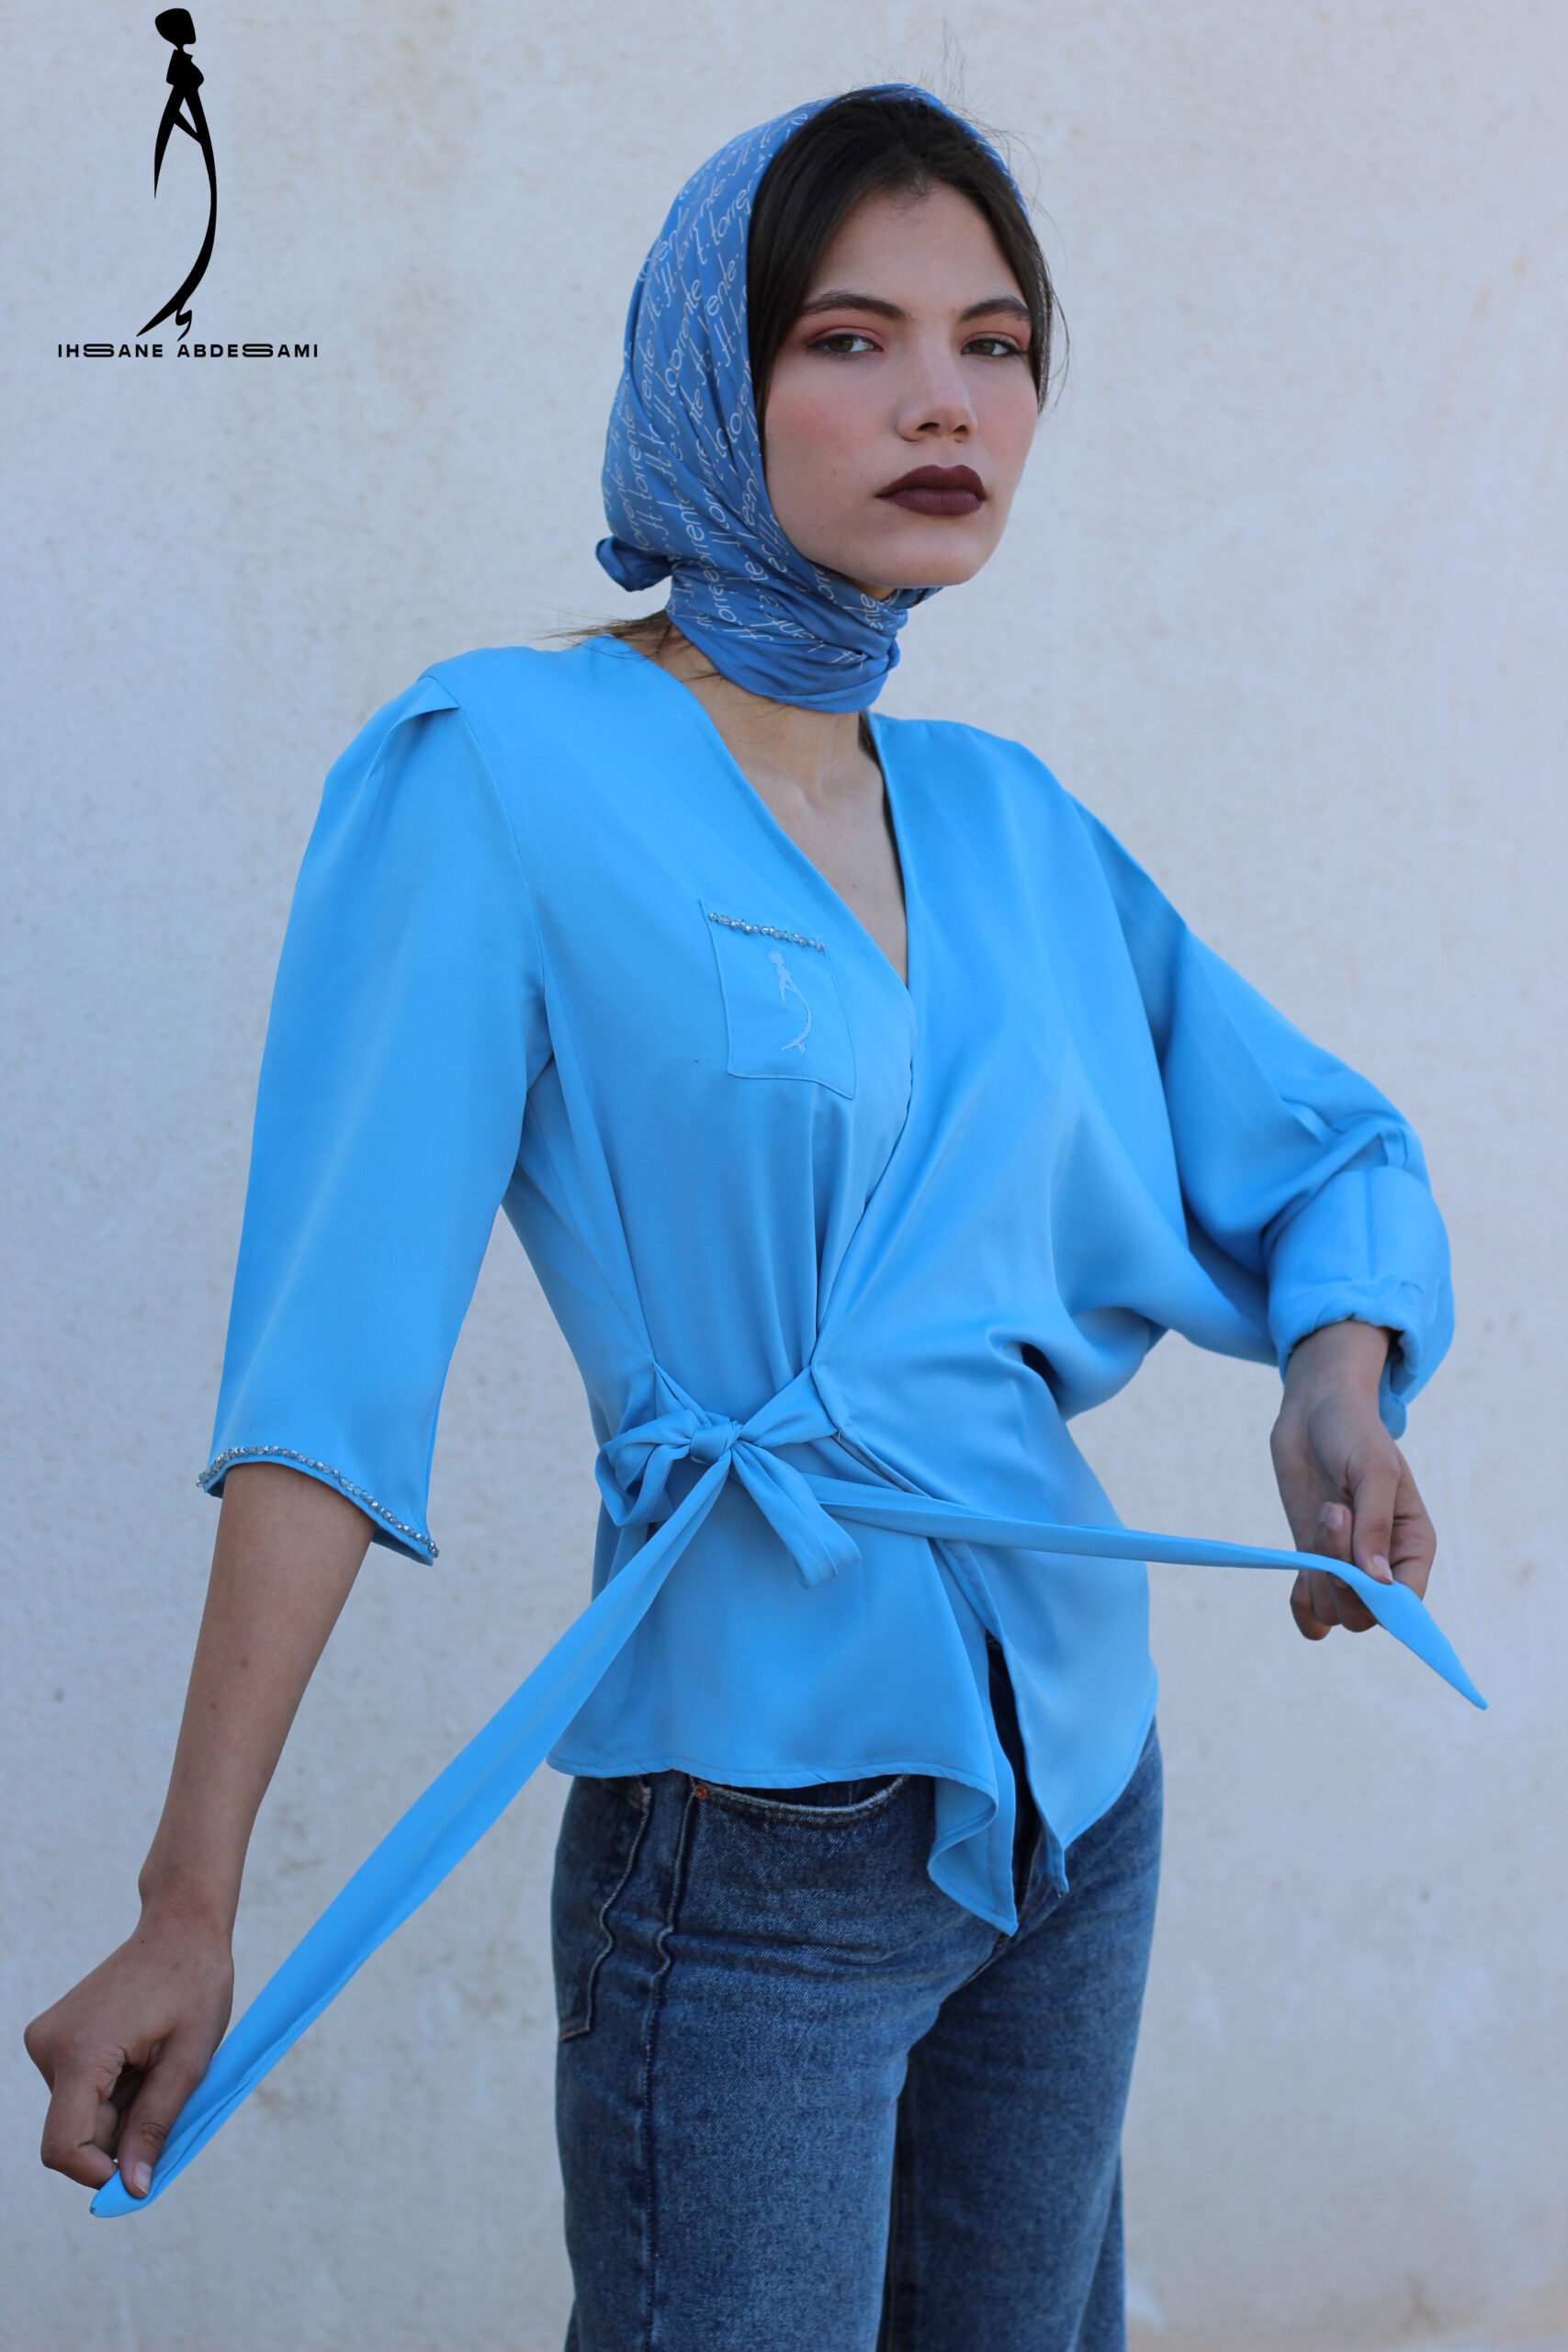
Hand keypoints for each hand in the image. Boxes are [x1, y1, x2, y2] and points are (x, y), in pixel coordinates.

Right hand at [23, 1904, 232, 2197]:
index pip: (63, 2146)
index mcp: (80, 2052)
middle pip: (75, 2132)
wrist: (180, 1927)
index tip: (142, 2171)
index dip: (99, 2173)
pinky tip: (141, 2056)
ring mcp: (47, 2040)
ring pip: (79, 2114)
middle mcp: (49, 2046)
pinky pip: (79, 2091)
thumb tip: (131, 2188)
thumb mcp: (189, 2061)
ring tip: (156, 2065)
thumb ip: (155, 2126)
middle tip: (168, 2092)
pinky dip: (112, 2090)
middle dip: (122, 2134)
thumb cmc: (194, 1984)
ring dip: (121, 2109)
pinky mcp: (53, 2037)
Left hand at [1269, 1320, 1436, 1641]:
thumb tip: (1379, 1581)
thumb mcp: (1373, 1469)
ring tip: (1325, 1512)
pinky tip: (1300, 1574)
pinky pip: (1311, 1615)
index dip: (1383, 1601)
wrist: (1315, 1413)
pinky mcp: (1315, 1563)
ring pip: (1335, 1612)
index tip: (1360, 1567)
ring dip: (1320, 1573)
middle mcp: (1384, 1565)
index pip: (1407, 1602)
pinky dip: (1303, 1606)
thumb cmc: (1354, 1433)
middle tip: (1335, 1513)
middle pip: (1365, 1615)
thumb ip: (1376, 1524)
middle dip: (1343, 1578)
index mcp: (1414, 1545)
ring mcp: (1347, 1568)